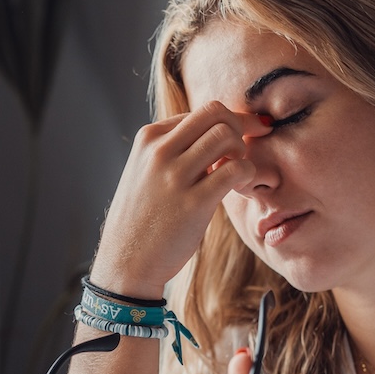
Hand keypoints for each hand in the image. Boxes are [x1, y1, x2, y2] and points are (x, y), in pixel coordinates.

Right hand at [89, 102, 265, 296]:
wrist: (126, 261)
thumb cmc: (142, 219)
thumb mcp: (146, 172)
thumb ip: (174, 150)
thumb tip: (216, 136)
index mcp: (148, 139)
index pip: (199, 112)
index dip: (225, 122)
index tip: (237, 139)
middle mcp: (160, 151)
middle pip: (216, 112)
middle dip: (240, 126)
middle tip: (241, 152)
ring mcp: (176, 176)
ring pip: (227, 135)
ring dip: (242, 149)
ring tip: (236, 171)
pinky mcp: (194, 203)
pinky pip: (236, 170)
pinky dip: (247, 173)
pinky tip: (239, 187)